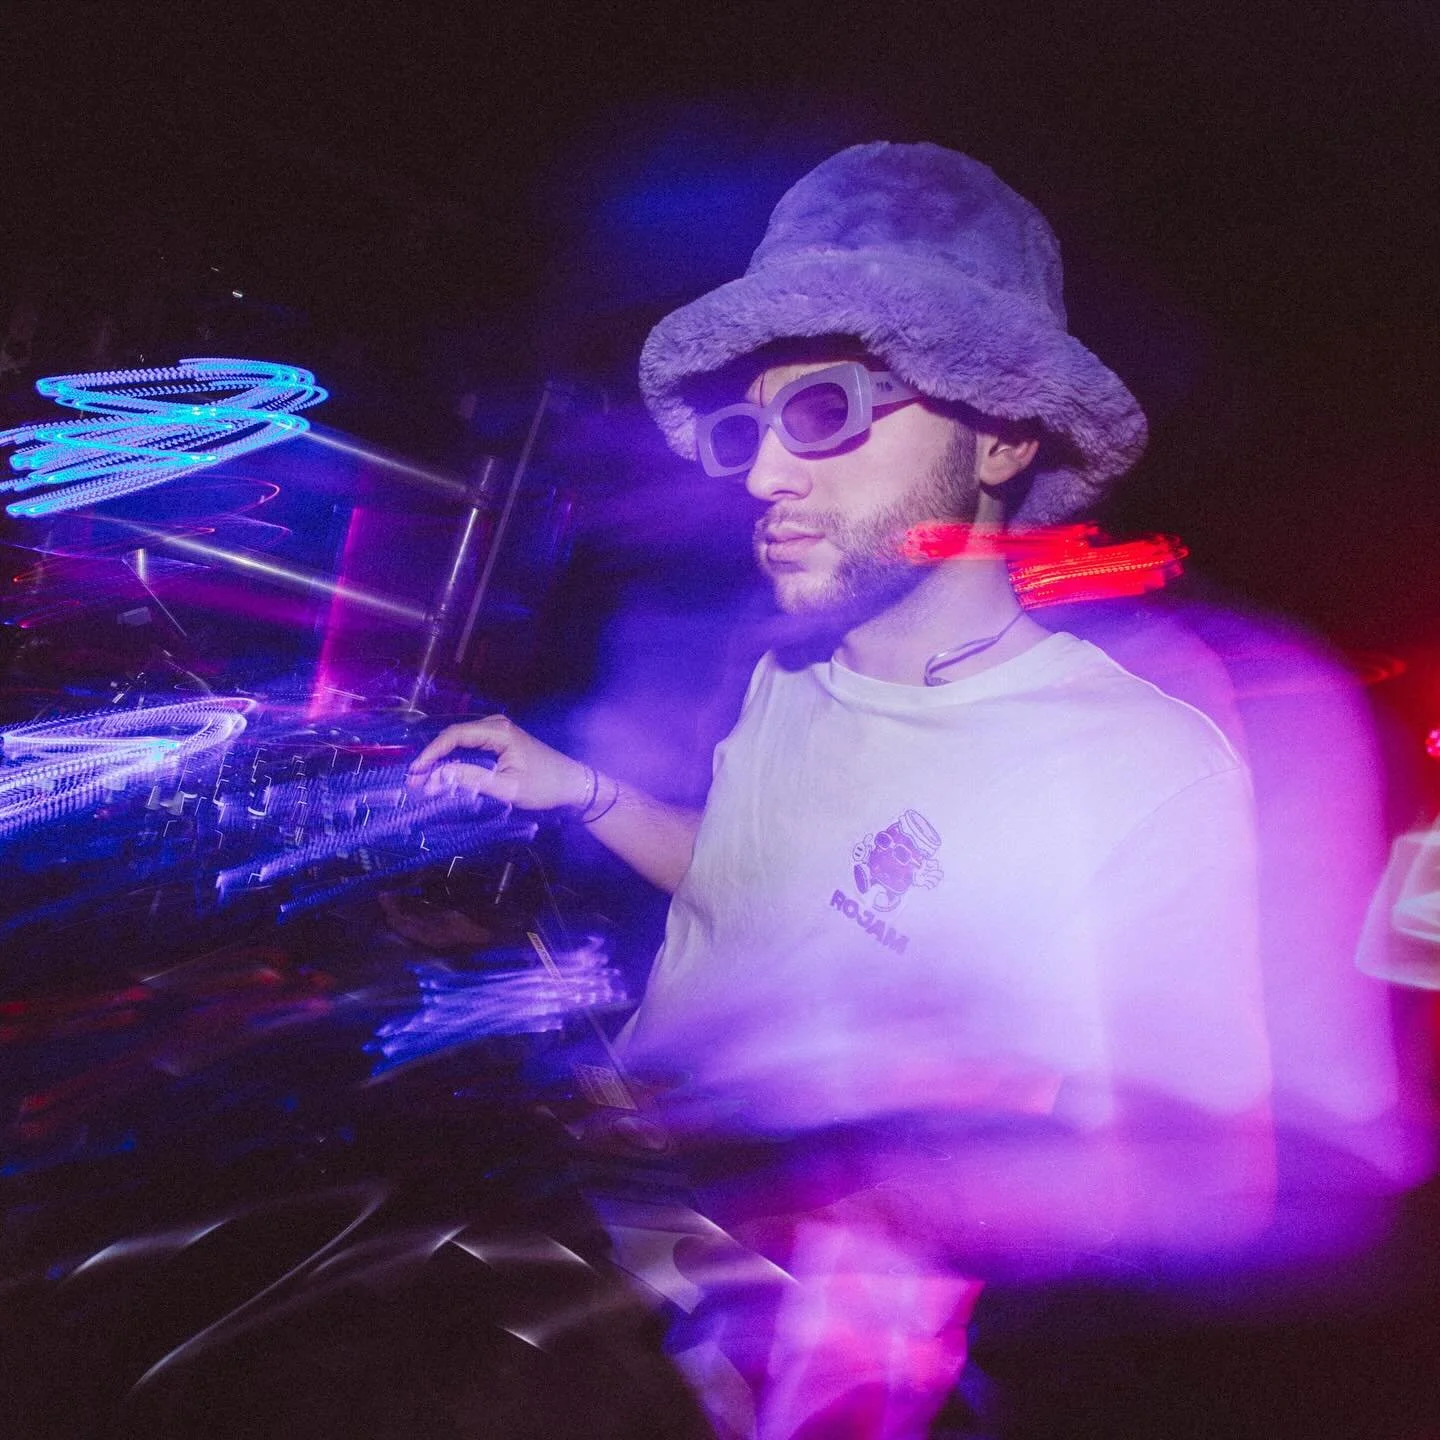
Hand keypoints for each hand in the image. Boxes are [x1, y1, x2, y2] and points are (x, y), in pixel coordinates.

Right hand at [408, 714, 588, 811]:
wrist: (574, 786)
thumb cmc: (545, 787)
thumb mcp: (507, 788)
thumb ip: (472, 780)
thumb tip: (437, 777)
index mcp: (499, 731)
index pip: (455, 736)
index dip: (431, 753)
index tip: (416, 773)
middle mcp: (497, 725)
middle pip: (455, 737)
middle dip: (434, 758)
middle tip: (415, 781)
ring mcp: (499, 732)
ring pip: (461, 742)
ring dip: (443, 760)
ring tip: (425, 780)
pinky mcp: (501, 742)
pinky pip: (471, 747)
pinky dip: (456, 761)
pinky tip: (445, 774)